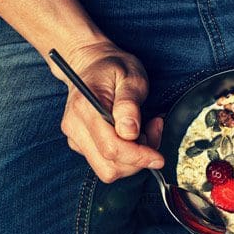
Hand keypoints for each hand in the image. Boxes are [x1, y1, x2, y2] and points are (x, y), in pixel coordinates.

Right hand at [57, 41, 163, 182]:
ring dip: (133, 159)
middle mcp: (75, 127)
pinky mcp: (82, 145)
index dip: (138, 157)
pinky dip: (126, 156)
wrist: (91, 64)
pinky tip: (134, 134)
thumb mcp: (130, 77)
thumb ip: (129, 104)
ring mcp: (76, 138)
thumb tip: (130, 133)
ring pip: (108, 170)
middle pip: (109, 166)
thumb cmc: (113, 68)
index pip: (111, 148)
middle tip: (153, 131)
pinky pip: (107, 163)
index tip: (158, 158)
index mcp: (85, 108)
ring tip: (146, 131)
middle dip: (138, 160)